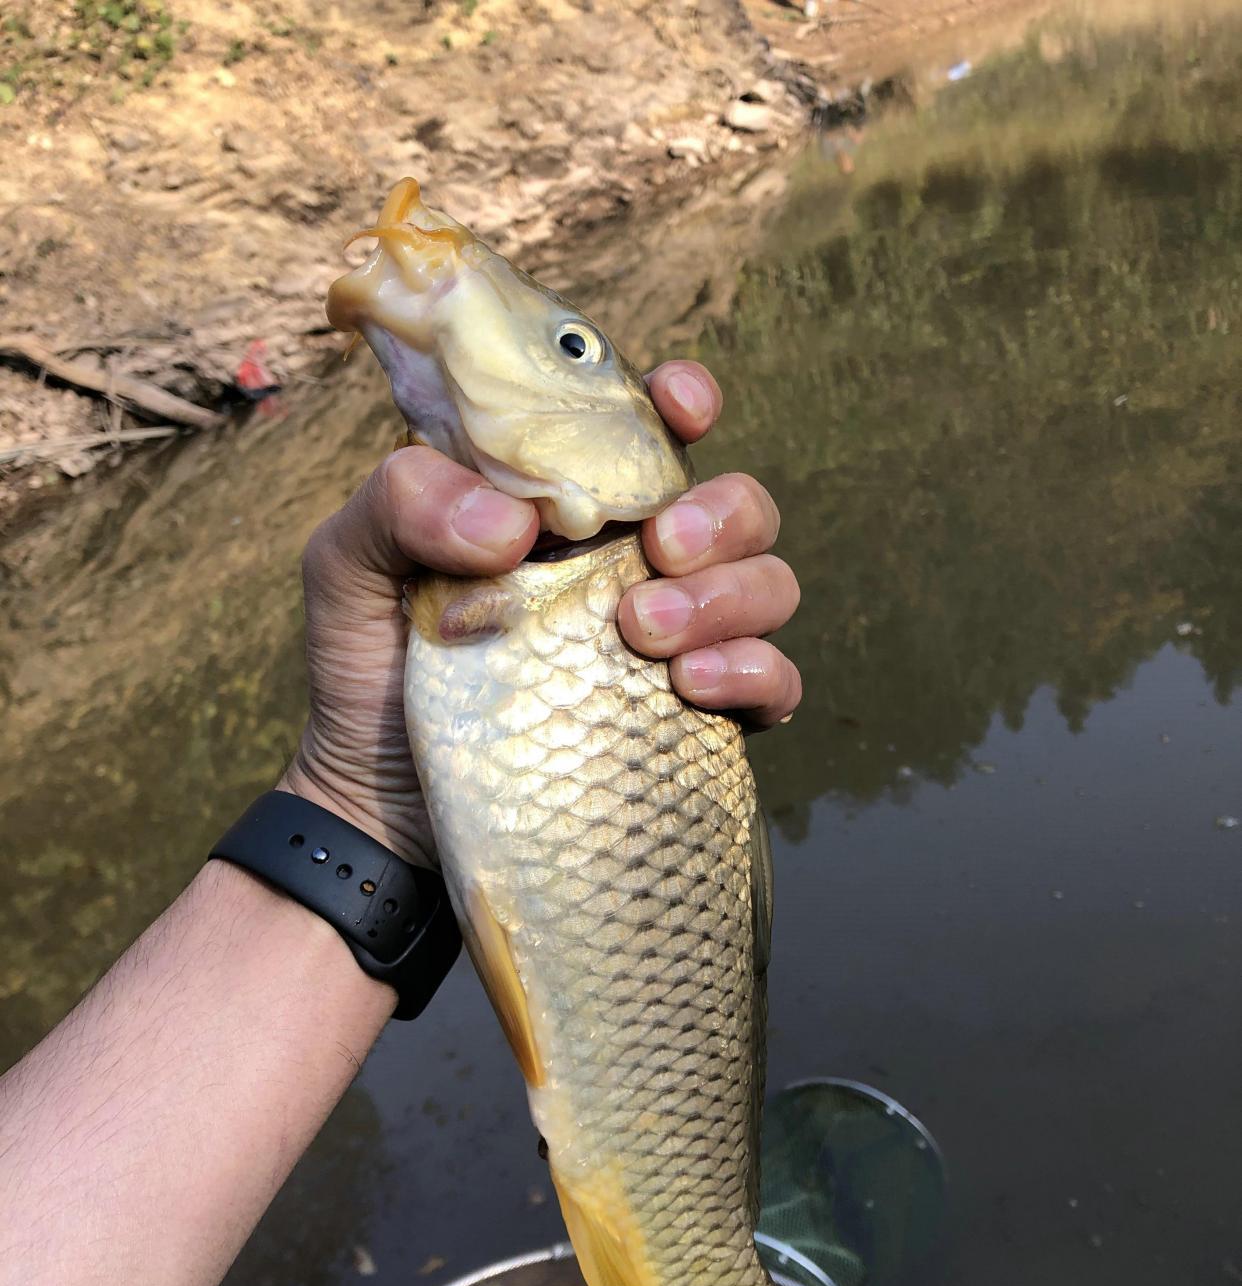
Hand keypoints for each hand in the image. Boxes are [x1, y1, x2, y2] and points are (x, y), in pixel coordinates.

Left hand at [281, 361, 802, 866]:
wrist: (377, 807)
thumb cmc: (366, 672)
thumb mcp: (349, 566)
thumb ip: (402, 502)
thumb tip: (515, 523)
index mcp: (565, 509)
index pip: (649, 434)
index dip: (684, 403)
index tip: (684, 408)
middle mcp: (630, 566)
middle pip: (736, 507)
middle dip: (720, 515)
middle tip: (658, 551)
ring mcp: (670, 644)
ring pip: (769, 585)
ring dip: (730, 594)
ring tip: (644, 633)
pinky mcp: (690, 722)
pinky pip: (774, 683)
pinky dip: (755, 673)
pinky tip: (692, 686)